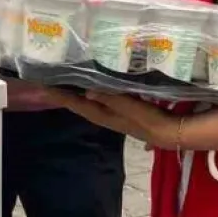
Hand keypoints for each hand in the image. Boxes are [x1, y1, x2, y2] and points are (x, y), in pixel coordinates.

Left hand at [57, 89, 180, 147]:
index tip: (42, 88)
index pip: (78, 105)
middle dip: (67, 95)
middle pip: (82, 105)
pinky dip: (98, 95)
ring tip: (70, 82)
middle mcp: (108, 117)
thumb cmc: (152, 120)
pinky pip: (106, 102)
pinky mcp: (128, 113)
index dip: (60, 97)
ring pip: (93, 103)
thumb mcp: (132, 108)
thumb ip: (111, 99)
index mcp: (106, 116)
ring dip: (81, 94)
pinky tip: (99, 89)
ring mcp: (118, 116)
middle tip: (51, 82)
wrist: (175, 134)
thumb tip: (87, 92)